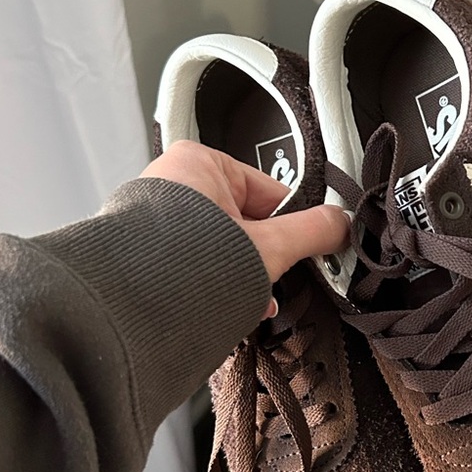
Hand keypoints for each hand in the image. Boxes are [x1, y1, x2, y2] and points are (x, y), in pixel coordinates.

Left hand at [140, 140, 349, 283]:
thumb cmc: (181, 263)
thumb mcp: (269, 246)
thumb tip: (339, 224)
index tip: (307, 247)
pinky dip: (213, 284)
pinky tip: (222, 304)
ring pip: (222, 248)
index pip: (269, 191)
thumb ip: (312, 232)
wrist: (131, 309)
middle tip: (271, 276)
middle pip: (246, 223)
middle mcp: (171, 184)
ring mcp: (154, 220)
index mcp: (199, 163)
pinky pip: (195, 264)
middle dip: (263, 258)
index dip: (293, 225)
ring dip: (241, 276)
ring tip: (245, 296)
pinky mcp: (145, 252)